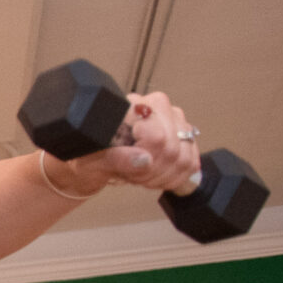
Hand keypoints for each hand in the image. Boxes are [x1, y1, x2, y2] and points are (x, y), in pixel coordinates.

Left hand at [46, 91, 204, 198]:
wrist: (96, 157)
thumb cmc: (90, 153)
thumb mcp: (92, 158)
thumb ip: (115, 158)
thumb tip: (143, 160)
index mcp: (132, 105)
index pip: (156, 137)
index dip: (145, 160)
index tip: (128, 167)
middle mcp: (157, 106)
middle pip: (172, 150)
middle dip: (150, 172)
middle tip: (131, 175)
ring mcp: (175, 119)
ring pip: (184, 158)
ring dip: (161, 176)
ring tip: (140, 175)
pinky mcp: (185, 134)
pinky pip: (191, 162)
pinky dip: (173, 177)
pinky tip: (154, 175)